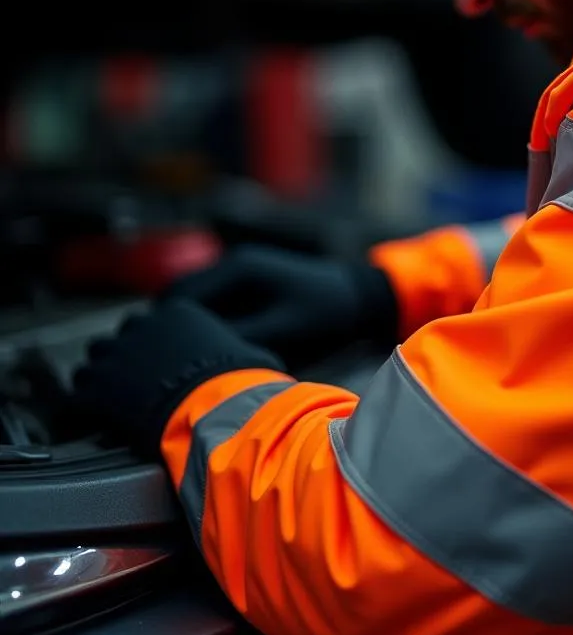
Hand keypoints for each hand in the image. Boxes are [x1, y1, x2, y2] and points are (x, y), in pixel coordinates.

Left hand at [74, 300, 283, 456]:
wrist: (215, 408)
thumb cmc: (238, 382)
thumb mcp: (248, 353)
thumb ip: (235, 349)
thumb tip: (253, 357)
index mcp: (178, 313)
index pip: (152, 323)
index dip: (152, 346)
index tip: (157, 364)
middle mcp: (143, 326)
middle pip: (119, 338)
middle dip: (123, 359)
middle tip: (133, 383)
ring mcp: (116, 355)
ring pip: (93, 362)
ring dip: (102, 379)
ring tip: (114, 400)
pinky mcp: (97, 388)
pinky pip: (79, 395)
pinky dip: (88, 407)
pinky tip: (102, 418)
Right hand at [162, 246, 397, 368]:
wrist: (361, 298)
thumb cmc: (327, 313)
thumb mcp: (285, 330)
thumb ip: (241, 341)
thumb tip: (198, 361)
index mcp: (238, 269)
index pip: (179, 297)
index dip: (161, 329)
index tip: (149, 360)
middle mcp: (233, 266)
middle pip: (179, 299)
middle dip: (165, 331)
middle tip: (153, 368)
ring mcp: (240, 275)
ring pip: (194, 305)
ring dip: (184, 330)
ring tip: (172, 366)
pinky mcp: (249, 290)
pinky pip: (214, 308)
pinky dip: (204, 329)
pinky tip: (203, 356)